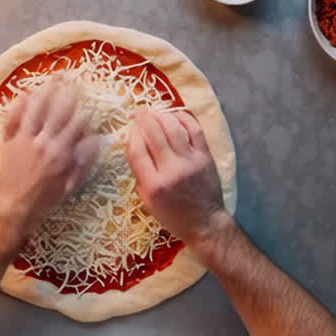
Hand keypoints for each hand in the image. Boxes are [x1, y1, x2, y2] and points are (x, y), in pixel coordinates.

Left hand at [0, 83, 99, 233]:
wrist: (13, 210)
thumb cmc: (44, 201)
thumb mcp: (70, 185)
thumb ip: (84, 161)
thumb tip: (97, 140)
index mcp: (61, 152)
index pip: (76, 124)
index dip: (84, 110)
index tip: (88, 99)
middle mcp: (44, 142)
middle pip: (57, 111)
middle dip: (67, 94)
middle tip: (73, 80)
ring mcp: (24, 140)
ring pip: (36, 110)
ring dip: (45, 93)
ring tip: (52, 80)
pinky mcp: (8, 142)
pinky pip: (13, 119)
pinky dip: (18, 106)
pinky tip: (24, 95)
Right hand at [125, 110, 230, 246]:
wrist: (205, 223)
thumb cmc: (173, 215)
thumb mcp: (147, 201)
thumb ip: (140, 174)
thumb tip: (134, 145)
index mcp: (153, 185)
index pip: (137, 151)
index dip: (131, 135)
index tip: (130, 128)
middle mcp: (171, 171)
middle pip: (153, 135)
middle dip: (143, 119)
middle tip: (139, 113)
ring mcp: (190, 162)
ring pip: (173, 128)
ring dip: (161, 115)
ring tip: (154, 112)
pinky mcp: (205, 157)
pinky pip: (195, 130)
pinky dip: (184, 118)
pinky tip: (175, 114)